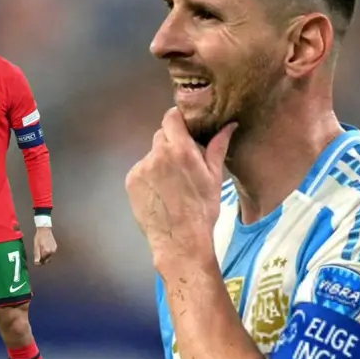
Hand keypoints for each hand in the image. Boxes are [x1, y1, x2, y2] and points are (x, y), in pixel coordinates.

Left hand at [34, 227, 57, 265]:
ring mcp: (54, 249)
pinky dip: (48, 253)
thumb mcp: (36, 246)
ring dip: (45, 257)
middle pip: (47, 260)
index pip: (43, 261)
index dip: (39, 262)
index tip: (36, 262)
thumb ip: (37, 254)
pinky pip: (51, 253)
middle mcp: (52, 251)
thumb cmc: (39, 237)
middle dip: (42, 260)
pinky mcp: (55, 247)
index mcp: (47, 251)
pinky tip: (44, 249)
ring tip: (41, 252)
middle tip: (38, 258)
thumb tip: (36, 262)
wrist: (45, 230)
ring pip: (49, 257)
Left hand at [126, 107, 236, 265]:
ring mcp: (141, 168)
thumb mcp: (214, 177)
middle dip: (171, 142)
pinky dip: (149, 175)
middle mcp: (158, 154)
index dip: (177, 119)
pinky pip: (141, 169)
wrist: (180, 240)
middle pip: (161, 135)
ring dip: (160, 160)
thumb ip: (217, 147)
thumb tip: (228, 126)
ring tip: (172, 182)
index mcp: (181, 150)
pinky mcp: (131, 181)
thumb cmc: (202, 209)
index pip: (171, 117)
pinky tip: (160, 191)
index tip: (184, 127)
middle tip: (182, 161)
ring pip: (151, 153)